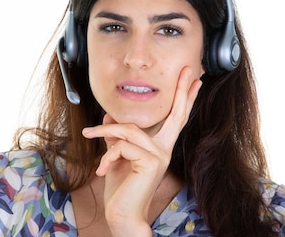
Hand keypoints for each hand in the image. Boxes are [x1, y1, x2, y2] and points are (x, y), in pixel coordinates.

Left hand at [82, 66, 201, 235]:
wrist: (122, 214)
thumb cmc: (121, 188)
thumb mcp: (116, 156)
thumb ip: (116, 137)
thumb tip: (108, 117)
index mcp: (160, 146)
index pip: (175, 118)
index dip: (185, 98)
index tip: (195, 79)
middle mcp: (165, 148)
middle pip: (177, 114)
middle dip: (181, 90)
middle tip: (189, 70)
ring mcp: (160, 155)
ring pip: (129, 129)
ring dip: (105, 132)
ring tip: (88, 135)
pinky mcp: (150, 161)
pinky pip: (122, 144)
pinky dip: (106, 154)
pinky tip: (102, 169)